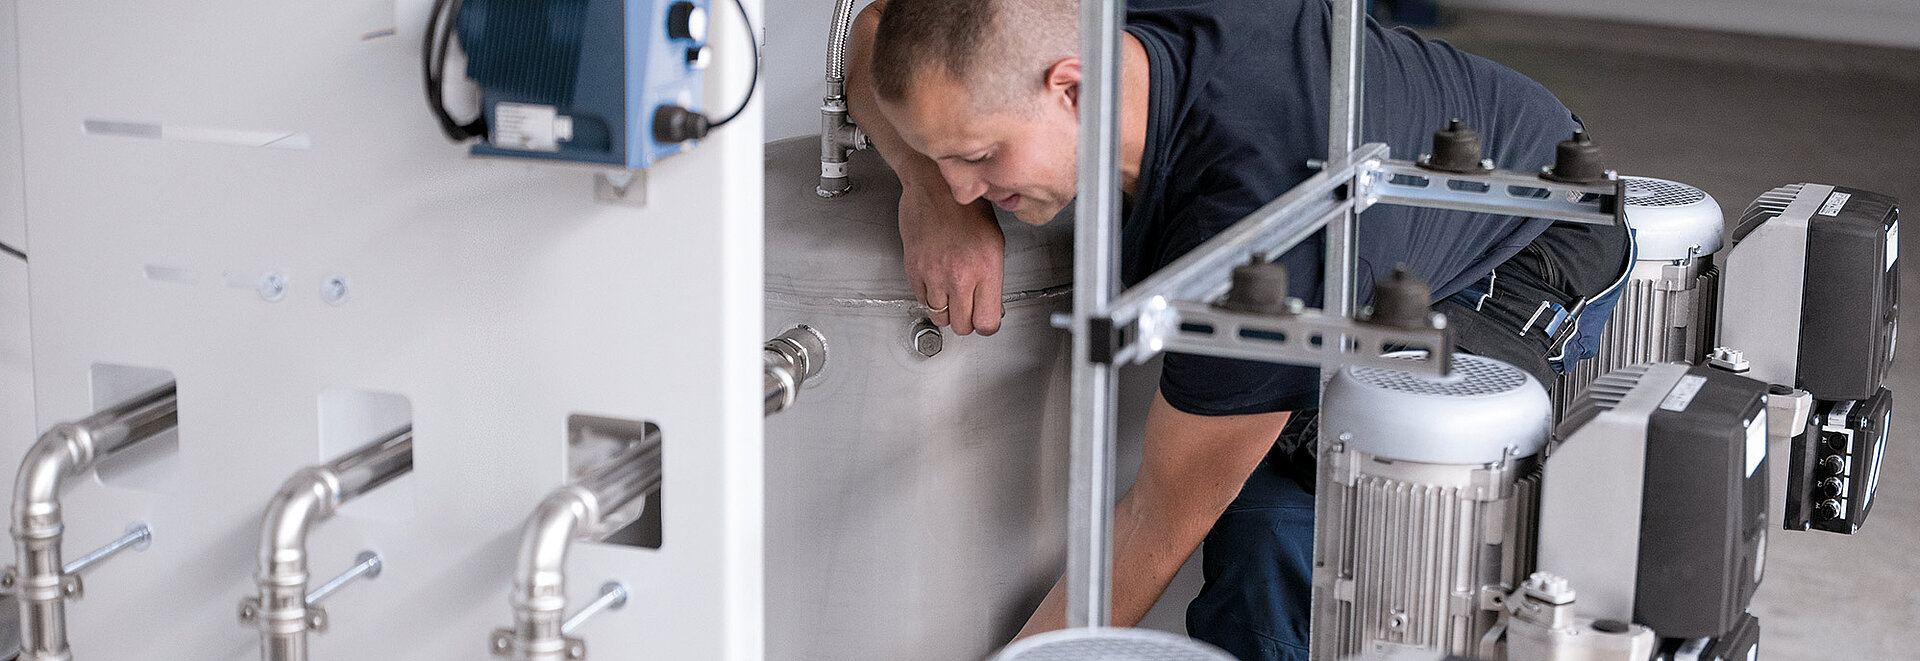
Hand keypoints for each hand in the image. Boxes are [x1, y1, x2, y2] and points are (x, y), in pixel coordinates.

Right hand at [898, 184, 1005, 335]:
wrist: (934, 186)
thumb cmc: (966, 206)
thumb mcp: (994, 241)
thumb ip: (993, 276)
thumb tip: (992, 303)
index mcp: (986, 268)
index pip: (988, 322)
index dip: (988, 324)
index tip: (987, 319)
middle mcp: (960, 275)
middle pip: (962, 326)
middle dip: (967, 321)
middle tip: (969, 309)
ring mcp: (934, 274)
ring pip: (940, 317)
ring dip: (947, 311)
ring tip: (952, 295)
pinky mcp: (914, 269)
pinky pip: (922, 299)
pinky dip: (930, 296)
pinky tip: (937, 281)